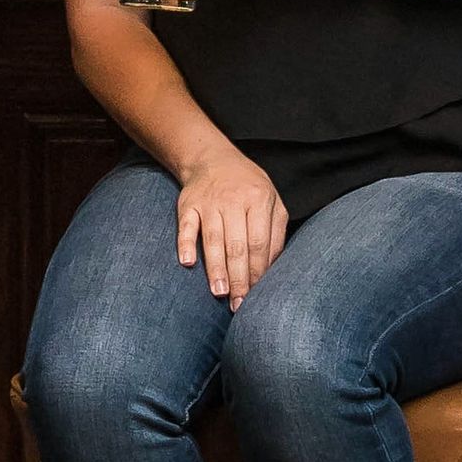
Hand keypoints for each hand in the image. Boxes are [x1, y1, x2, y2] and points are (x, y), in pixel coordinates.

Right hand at [176, 152, 288, 306]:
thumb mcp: (271, 201)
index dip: (257, 270)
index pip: (259, 242)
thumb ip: (276, 232)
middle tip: (239, 303)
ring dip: (216, 268)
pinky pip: (185, 226)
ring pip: (213, 239)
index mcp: (258, 200)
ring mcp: (208, 203)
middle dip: (239, 277)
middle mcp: (233, 201)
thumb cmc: (247, 186)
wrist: (212, 158)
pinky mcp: (187, 204)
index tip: (256, 295)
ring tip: (220, 292)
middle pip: (237, 245)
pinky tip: (187, 263)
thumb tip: (272, 269)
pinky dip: (185, 244)